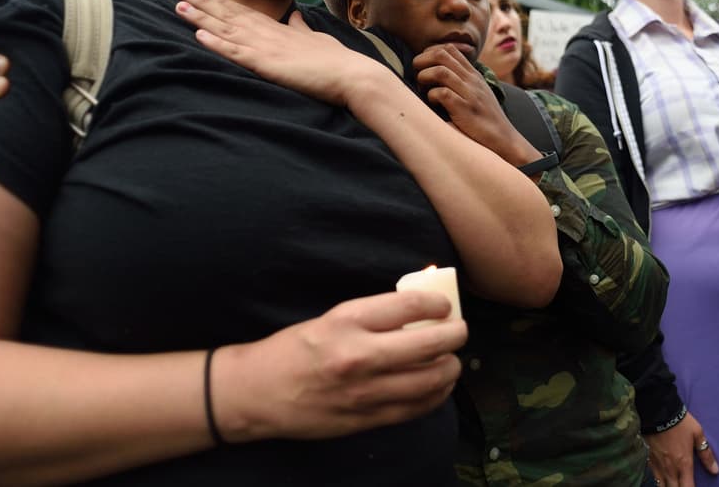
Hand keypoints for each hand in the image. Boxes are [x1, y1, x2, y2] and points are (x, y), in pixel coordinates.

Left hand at [175, 0, 383, 107]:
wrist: (351, 73)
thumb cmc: (335, 59)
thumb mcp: (315, 38)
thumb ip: (300, 27)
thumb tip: (294, 16)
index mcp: (278, 28)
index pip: (243, 12)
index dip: (221, 3)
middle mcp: (268, 33)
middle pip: (229, 15)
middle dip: (203, 3)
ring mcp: (266, 47)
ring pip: (226, 29)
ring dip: (201, 18)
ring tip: (179, 7)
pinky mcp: (267, 63)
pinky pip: (235, 52)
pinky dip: (216, 43)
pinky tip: (199, 35)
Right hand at [216, 290, 465, 441]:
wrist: (258, 393)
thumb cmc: (295, 349)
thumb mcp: (332, 318)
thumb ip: (376, 313)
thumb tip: (421, 299)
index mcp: (347, 321)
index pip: (410, 305)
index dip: (439, 303)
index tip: (445, 306)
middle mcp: (359, 355)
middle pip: (430, 343)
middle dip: (456, 335)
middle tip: (459, 331)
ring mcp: (364, 392)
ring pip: (430, 380)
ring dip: (451, 368)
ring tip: (450, 360)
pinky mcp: (366, 419)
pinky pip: (416, 408)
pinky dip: (435, 396)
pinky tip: (437, 386)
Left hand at [412, 46, 539, 165]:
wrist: (503, 139)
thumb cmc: (485, 119)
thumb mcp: (477, 93)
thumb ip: (462, 81)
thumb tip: (437, 73)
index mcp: (472, 74)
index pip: (449, 49)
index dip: (430, 52)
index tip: (424, 66)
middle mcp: (471, 80)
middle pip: (441, 54)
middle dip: (422, 61)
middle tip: (417, 74)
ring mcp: (469, 93)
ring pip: (440, 71)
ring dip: (424, 77)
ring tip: (423, 88)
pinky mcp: (464, 109)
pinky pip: (442, 93)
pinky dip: (431, 96)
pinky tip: (433, 103)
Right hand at [645, 411, 718, 486]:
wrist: (657, 411)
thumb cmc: (680, 422)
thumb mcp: (697, 434)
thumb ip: (706, 454)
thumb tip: (715, 470)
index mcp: (684, 464)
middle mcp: (670, 468)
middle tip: (683, 485)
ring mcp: (658, 465)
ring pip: (661, 485)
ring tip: (673, 484)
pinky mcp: (648, 459)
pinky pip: (654, 476)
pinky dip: (659, 480)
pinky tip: (663, 478)